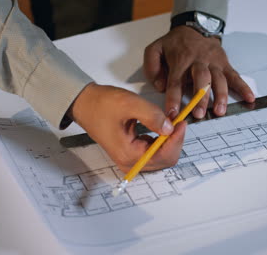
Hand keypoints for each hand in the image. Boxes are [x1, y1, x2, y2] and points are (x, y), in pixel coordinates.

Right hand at [69, 83, 185, 172]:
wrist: (85, 104)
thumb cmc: (102, 104)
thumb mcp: (130, 104)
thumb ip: (153, 116)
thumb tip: (170, 128)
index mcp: (128, 154)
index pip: (164, 155)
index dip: (177, 139)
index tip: (181, 122)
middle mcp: (130, 162)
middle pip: (165, 160)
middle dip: (175, 140)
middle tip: (177, 121)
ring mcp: (130, 160)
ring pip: (162, 157)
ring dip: (169, 140)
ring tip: (170, 121)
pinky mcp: (132, 154)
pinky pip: (154, 152)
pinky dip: (162, 140)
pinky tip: (161, 126)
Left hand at [143, 26, 254, 118]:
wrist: (195, 28)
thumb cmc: (175, 44)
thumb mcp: (155, 49)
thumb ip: (152, 67)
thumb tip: (160, 86)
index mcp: (180, 60)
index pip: (176, 81)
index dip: (174, 98)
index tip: (173, 113)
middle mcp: (199, 62)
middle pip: (201, 80)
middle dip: (200, 98)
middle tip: (198, 114)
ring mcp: (214, 63)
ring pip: (219, 80)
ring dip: (220, 96)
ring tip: (219, 111)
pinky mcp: (225, 65)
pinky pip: (235, 76)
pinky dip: (244, 87)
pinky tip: (249, 98)